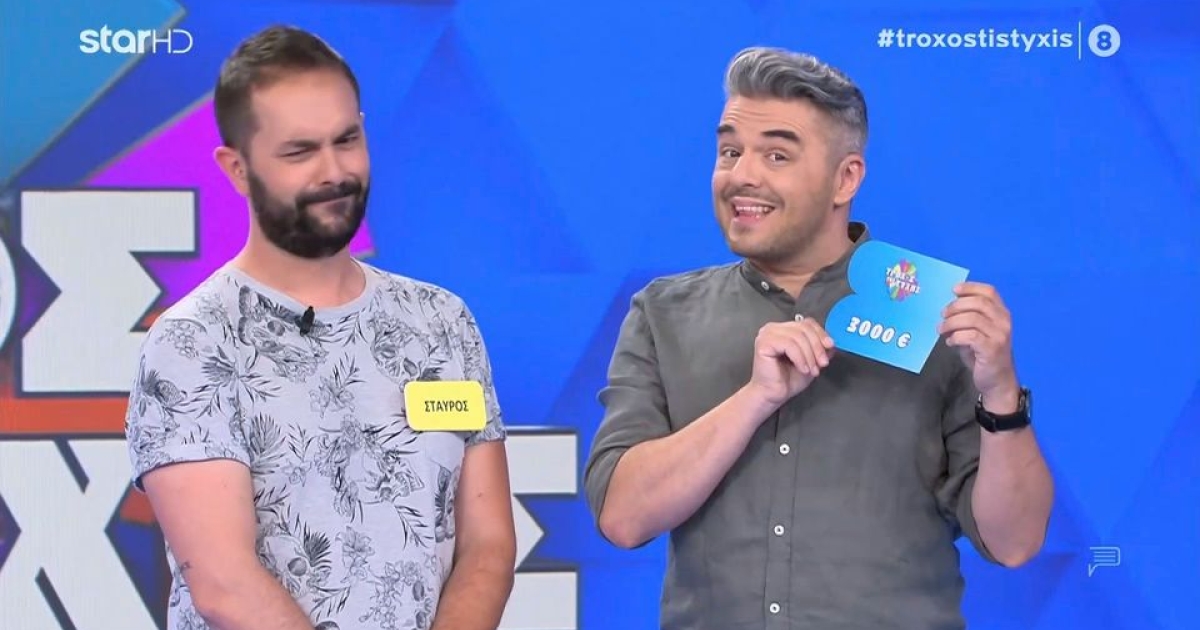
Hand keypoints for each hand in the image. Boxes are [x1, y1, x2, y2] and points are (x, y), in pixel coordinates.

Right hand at [747, 318, 834, 407]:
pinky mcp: (764, 343)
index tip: (830, 346)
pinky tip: (803, 369)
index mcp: (784, 329)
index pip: (807, 323)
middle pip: (804, 328)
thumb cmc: (787, 380)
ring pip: (798, 336)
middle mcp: (774, 328)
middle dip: (817, 347)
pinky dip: (800, 358)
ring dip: (809, 355)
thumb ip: (819, 348)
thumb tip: (831, 342)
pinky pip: (789, 344)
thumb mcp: (810, 360)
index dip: (821, 333)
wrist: (773, 395)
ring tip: (812, 370)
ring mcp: (767, 334)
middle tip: (822, 363)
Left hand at [939, 281, 1019, 408]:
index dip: (971, 288)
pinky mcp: (992, 349)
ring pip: (972, 318)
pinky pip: (970, 336)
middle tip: (943, 315)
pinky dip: (956, 336)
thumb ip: (966, 319)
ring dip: (952, 322)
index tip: (954, 290)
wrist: (998, 381)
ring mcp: (1000, 335)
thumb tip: (946, 310)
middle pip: (978, 303)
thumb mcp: (977, 332)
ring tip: (942, 329)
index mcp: (1001, 313)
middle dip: (956, 306)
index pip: (989, 292)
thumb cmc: (984, 355)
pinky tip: (950, 342)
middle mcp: (1004, 321)